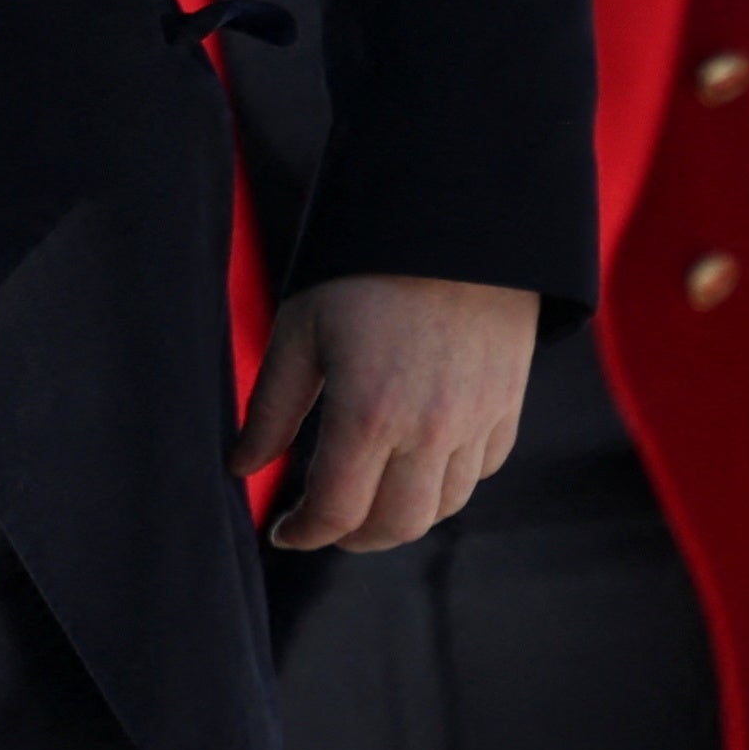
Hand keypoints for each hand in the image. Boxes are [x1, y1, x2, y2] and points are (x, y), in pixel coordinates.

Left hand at [234, 272, 537, 552]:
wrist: (455, 212)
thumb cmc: (363, 266)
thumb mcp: (301, 329)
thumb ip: (270, 408)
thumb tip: (241, 468)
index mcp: (368, 414)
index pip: (336, 513)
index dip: (304, 533)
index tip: (283, 532)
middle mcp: (429, 429)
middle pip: (394, 526)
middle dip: (353, 537)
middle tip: (326, 524)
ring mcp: (476, 419)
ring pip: (443, 505)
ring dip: (402, 514)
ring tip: (371, 495)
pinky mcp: (507, 401)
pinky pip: (481, 468)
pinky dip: (448, 479)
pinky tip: (420, 459)